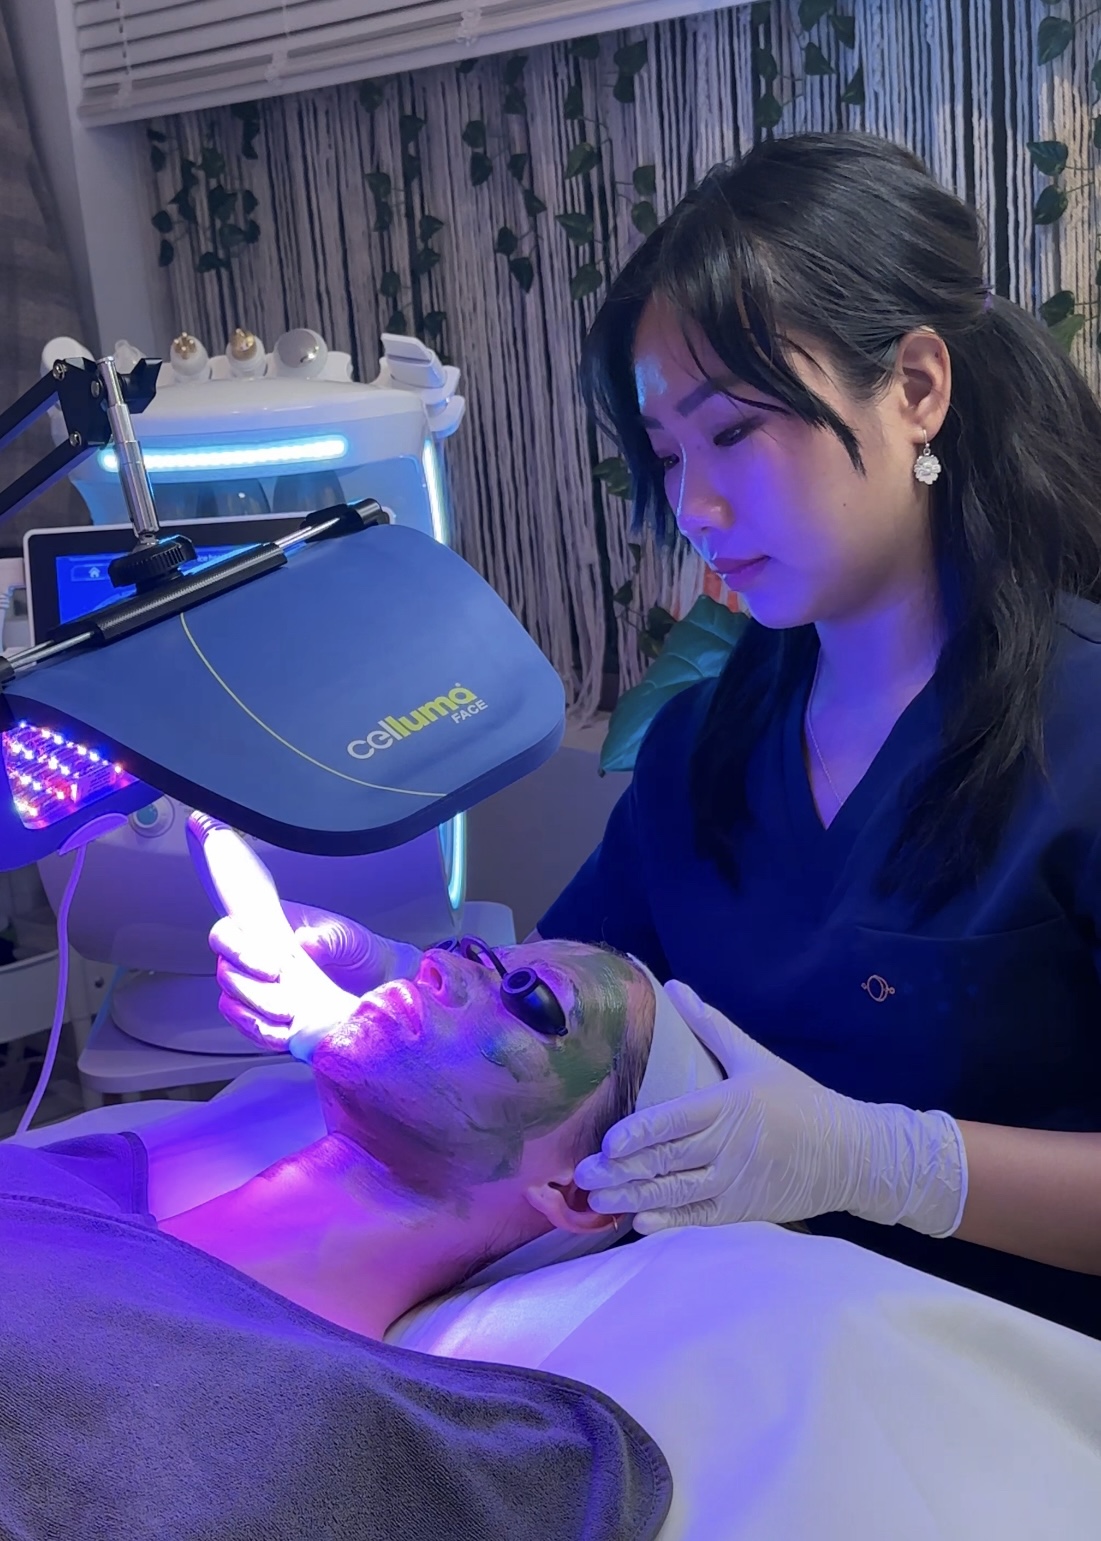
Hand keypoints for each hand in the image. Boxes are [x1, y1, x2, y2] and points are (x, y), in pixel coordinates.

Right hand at [209, 903, 422, 1049]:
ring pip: (231, 1002)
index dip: (238, 951)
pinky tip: (282, 1036)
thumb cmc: (358, 950)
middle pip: (227, 971)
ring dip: (253, 1015)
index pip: (229, 933)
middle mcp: (258, 957)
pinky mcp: (269, 1016)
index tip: (271, 968)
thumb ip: (327, 937)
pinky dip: (261, 1034)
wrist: (378, 981)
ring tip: (286, 1019)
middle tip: (284, 1002)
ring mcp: (261, 988)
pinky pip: (249, 1026)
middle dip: (251, 990)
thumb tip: (305, 940)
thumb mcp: (348, 937)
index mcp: (270, 928)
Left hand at [575, 981, 966, 1238]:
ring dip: (631, 1197)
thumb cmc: (800, 1100)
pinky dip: (666, 1221)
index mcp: (727, 1106)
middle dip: (620, 1170)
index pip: (673, 1121)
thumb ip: (711, 1026)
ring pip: (674, 1193)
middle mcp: (726, 1147)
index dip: (637, 1134)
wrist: (851, 1154)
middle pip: (665, 1161)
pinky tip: (638, 1223)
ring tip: (595, 1201)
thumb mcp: (755, 1058)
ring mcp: (733, 1183)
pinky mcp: (740, 1209)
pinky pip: (697, 1217)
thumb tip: (675, 986)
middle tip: (581, 1175)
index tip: (606, 1142)